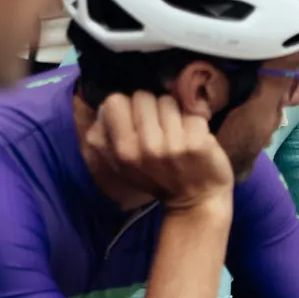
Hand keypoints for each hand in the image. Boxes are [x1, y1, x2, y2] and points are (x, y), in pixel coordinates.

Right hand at [85, 90, 232, 212]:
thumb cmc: (159, 177)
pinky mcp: (196, 143)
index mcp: (123, 150)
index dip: (127, 107)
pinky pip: (192, 114)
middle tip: (160, 130)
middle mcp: (145, 147)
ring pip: (168, 101)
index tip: (137, 121)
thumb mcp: (124, 164)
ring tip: (177, 135)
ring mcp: (172, 145)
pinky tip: (194, 141)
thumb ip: (109, 136)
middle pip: (143, 96)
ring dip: (174, 114)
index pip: (115, 101)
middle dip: (152, 108)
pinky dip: (196, 124)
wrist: (196, 201)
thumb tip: (102, 105)